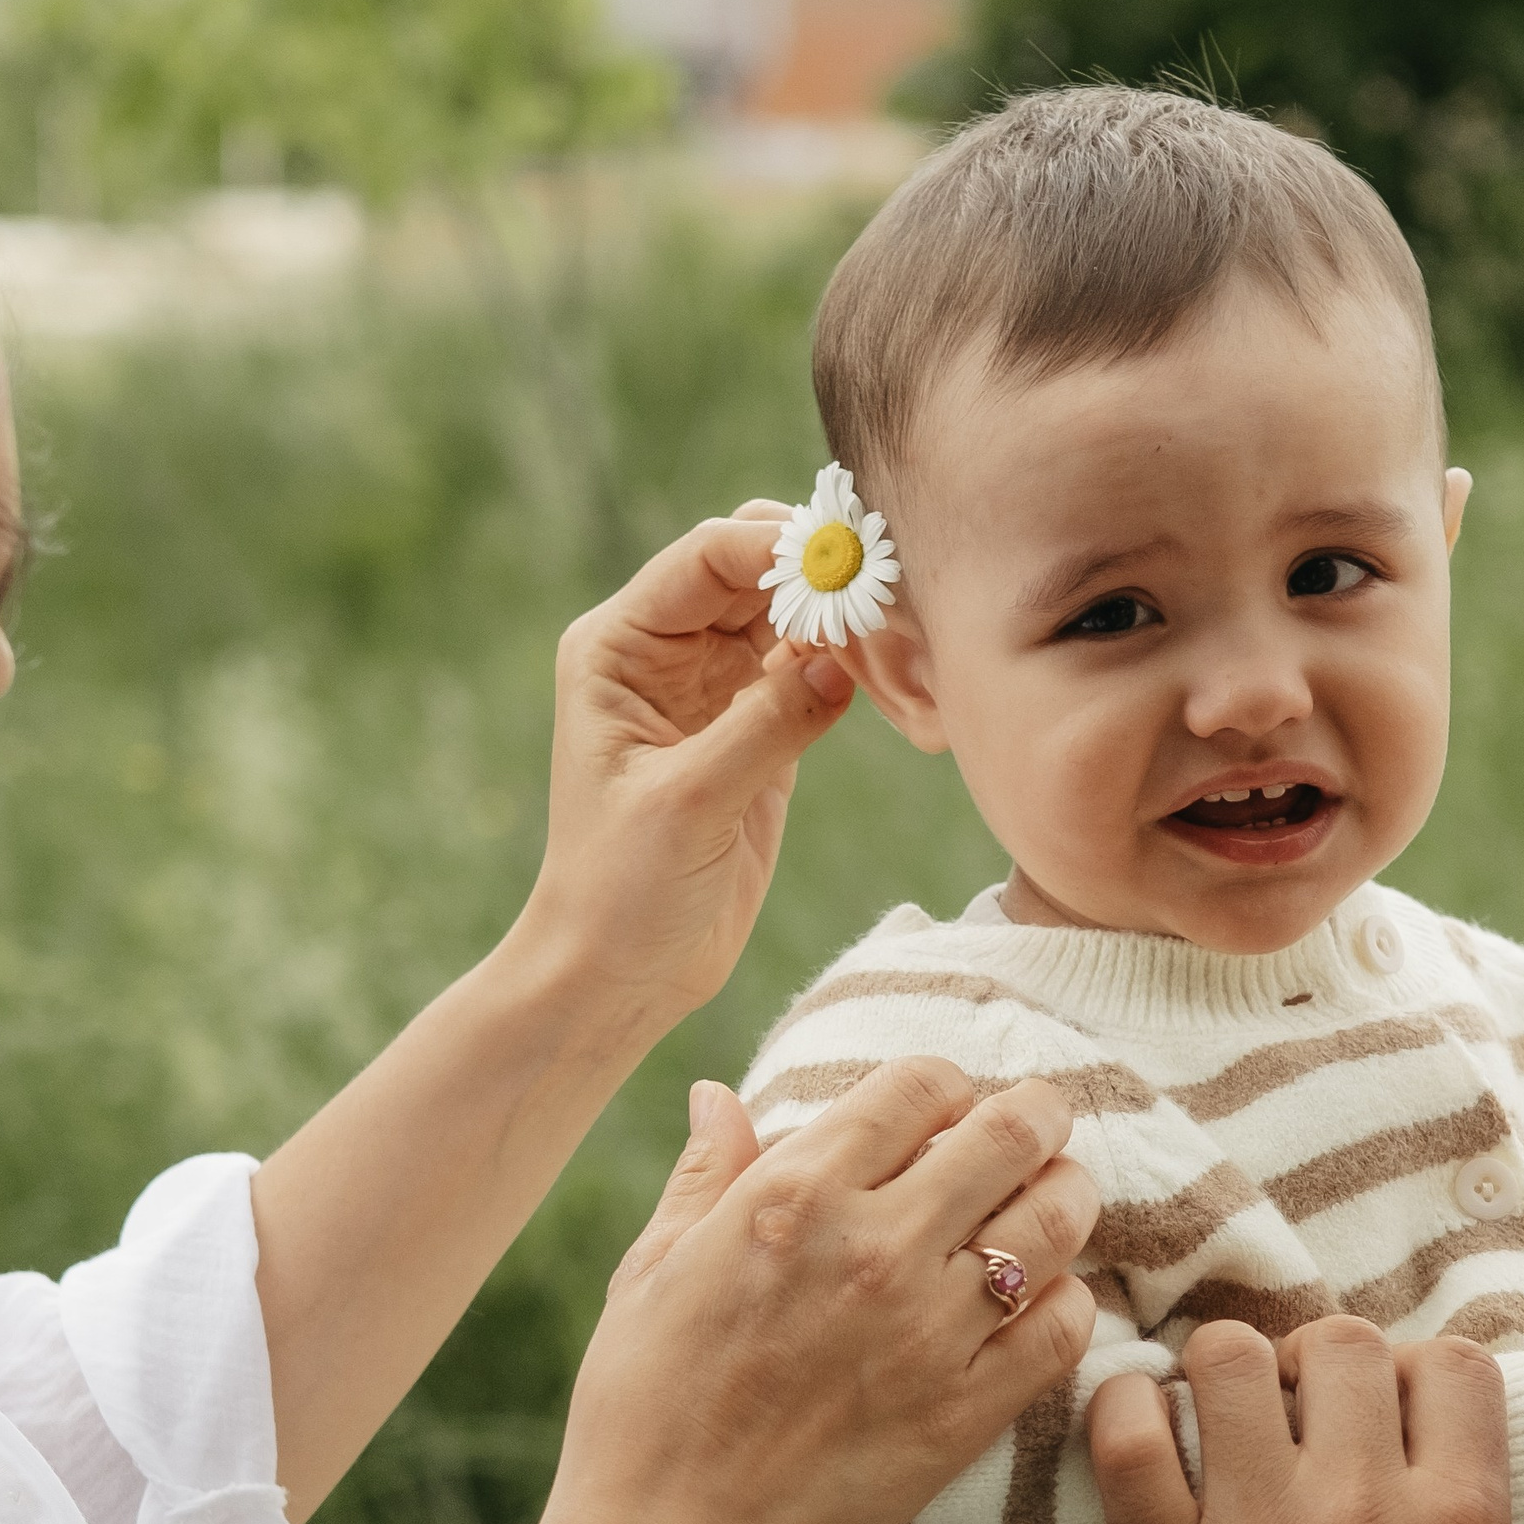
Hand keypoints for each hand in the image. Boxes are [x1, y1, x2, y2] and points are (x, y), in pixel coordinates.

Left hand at [514, 502, 850, 1032]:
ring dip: (848, 624)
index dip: (777, 549)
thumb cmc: (619, 890)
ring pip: (795, 619)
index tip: (848, 563)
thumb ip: (763, 726)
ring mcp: (716, 690)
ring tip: (904, 646)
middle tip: (890, 600)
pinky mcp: (760, 734)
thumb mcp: (688, 804)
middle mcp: (666, 654)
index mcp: (621, 648)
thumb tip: (839, 661)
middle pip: (757, 574)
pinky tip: (897, 683)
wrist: (620, 973)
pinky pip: (816, 676)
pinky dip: (857, 671)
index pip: (707, 559)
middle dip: (822, 579)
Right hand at [548, 1057, 1098, 1523]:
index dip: (948, 1087)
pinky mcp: (965, 1410)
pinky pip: (1062, 1326)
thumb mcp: (653, 1269)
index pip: (920, 1086)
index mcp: (794, 1196)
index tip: (948, 1110)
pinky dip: (1067, 1299)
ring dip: (1065, 1196)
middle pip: (1012, 1134)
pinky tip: (1041, 1300)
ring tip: (1053, 1202)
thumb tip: (719, 1094)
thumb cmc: (646, 1403)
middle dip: (1038, 1115)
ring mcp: (929, 1330)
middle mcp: (875, 1249)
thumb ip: (707, 1174)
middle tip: (1041, 1127)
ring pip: (1056, 1220)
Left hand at [1088, 1316, 1523, 1523]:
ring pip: (1230, 1360)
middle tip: (1295, 1416)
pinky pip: (1124, 1437)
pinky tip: (1137, 1431)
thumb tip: (1463, 1501)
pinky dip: (1123, 1412)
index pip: (1454, 1364)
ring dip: (1224, 1377)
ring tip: (1215, 1421)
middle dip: (1319, 1367)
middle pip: (1341, 1344)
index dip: (1417, 1373)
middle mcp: (1363, 1510)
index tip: (1386, 1412)